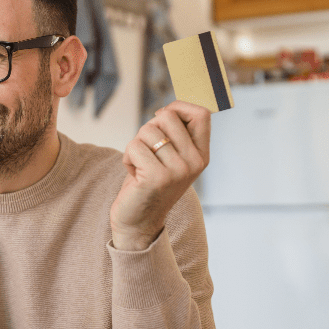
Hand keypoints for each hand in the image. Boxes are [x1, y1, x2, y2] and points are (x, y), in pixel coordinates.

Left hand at [110, 101, 210, 250]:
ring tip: (141, 166)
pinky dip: (127, 157)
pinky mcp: (156, 177)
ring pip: (147, 131)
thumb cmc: (149, 183)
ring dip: (136, 145)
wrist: (139, 222)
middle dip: (149, 128)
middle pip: (167, 116)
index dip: (178, 107)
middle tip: (147, 151)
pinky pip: (134, 146)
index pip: (202, 113)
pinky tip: (134, 174)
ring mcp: (177, 171)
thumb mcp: (171, 158)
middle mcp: (194, 162)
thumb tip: (169, 108)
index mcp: (201, 155)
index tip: (161, 118)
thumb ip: (176, 135)